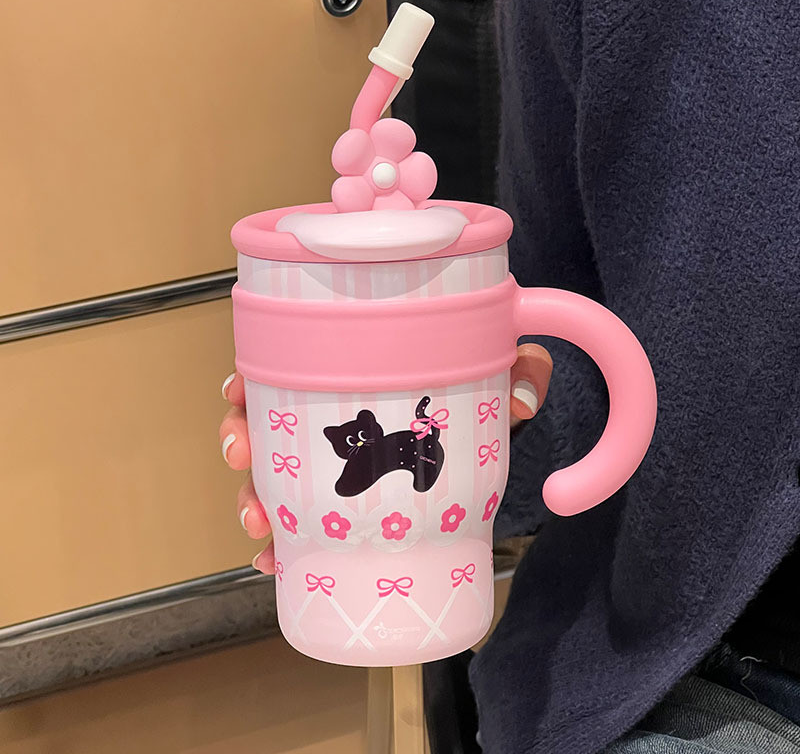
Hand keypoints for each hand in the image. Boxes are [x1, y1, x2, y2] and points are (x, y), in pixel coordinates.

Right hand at [219, 343, 551, 574]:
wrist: (494, 431)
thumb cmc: (487, 388)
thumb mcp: (503, 370)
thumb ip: (524, 367)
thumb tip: (520, 401)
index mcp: (354, 371)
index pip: (287, 363)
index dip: (251, 378)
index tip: (236, 393)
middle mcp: (335, 414)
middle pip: (266, 422)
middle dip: (241, 441)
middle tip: (243, 459)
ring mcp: (339, 463)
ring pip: (275, 477)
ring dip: (254, 500)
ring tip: (260, 527)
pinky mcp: (350, 504)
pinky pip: (304, 523)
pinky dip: (286, 545)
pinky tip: (277, 563)